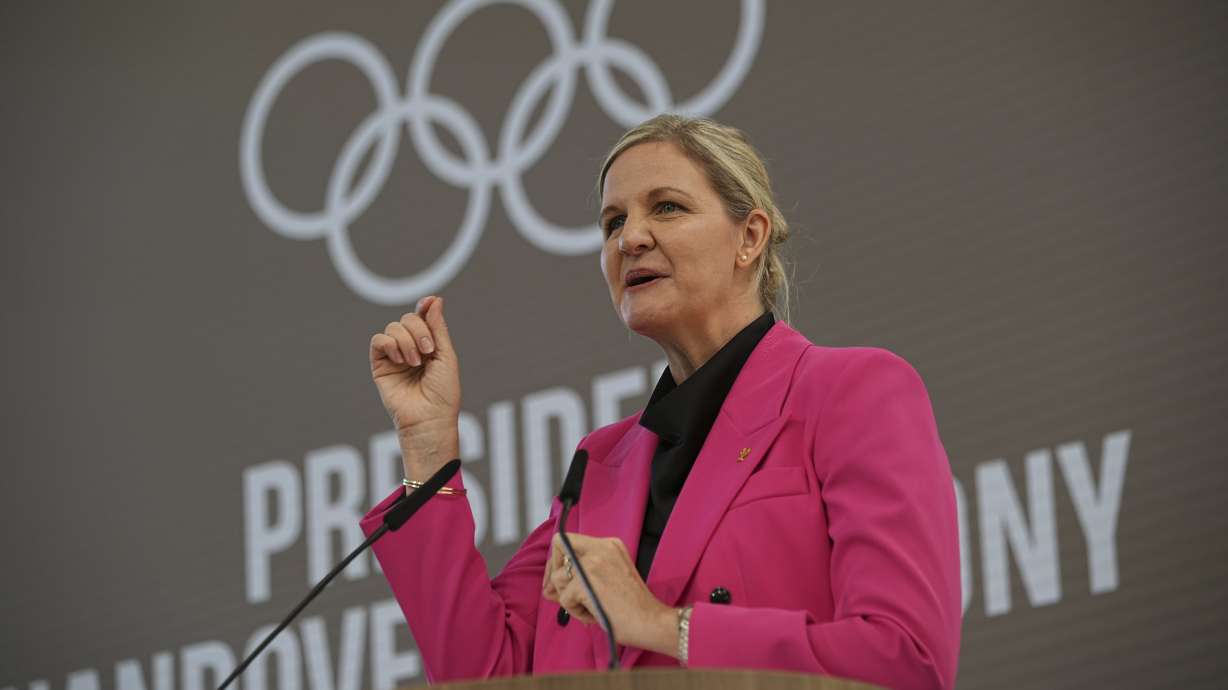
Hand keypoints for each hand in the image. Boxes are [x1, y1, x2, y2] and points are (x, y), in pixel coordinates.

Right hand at [368, 296, 460, 479]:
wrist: (429, 418)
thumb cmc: (443, 393)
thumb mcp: (446, 356)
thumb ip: (438, 328)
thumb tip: (434, 299)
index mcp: (429, 345)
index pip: (423, 317)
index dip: (425, 307)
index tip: (430, 301)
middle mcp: (411, 348)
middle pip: (408, 319)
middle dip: (419, 330)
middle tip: (428, 351)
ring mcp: (395, 356)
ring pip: (393, 327)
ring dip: (406, 341)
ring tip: (415, 362)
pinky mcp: (380, 365)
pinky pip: (378, 340)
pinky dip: (390, 344)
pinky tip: (401, 359)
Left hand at [542, 533, 678, 657]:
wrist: (652, 621)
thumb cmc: (632, 606)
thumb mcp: (608, 579)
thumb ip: (581, 576)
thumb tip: (547, 588)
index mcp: (609, 544)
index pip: (570, 540)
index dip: (559, 559)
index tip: (561, 578)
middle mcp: (601, 548)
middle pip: (558, 547)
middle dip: (552, 573)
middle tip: (559, 595)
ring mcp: (592, 564)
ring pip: (557, 577)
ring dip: (567, 598)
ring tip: (588, 609)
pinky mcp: (584, 583)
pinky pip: (564, 598)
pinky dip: (575, 612)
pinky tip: (593, 616)